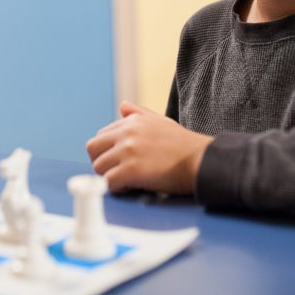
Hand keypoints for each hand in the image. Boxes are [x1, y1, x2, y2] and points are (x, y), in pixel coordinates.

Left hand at [86, 101, 213, 194]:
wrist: (202, 160)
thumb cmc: (184, 145)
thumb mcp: (161, 122)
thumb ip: (139, 113)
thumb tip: (122, 105)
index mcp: (132, 121)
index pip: (101, 135)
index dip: (108, 151)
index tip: (120, 161)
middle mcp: (127, 132)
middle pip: (93, 148)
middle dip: (102, 162)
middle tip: (117, 172)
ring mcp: (128, 150)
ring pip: (98, 167)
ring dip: (109, 177)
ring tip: (126, 181)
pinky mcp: (131, 170)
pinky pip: (108, 182)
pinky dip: (116, 189)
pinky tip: (130, 188)